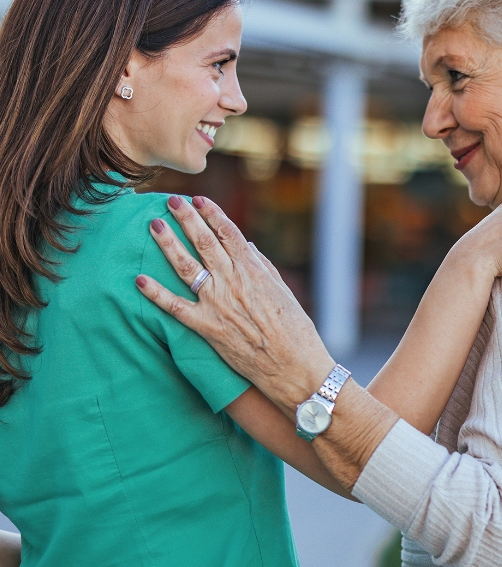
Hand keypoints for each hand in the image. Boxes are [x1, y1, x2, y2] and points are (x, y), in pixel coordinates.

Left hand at [136, 195, 333, 415]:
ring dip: (168, 243)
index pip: (229, 232)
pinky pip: (175, 307)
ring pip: (186, 266)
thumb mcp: (283, 292)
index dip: (212, 213)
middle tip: (171, 200)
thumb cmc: (296, 332)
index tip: (199, 199)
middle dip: (186, 218)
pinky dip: (156, 294)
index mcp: (254, 270)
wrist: (294, 367)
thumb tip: (248, 245)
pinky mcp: (207, 328)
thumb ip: (263, 267)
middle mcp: (233, 281)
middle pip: (204, 241)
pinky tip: (140, 280)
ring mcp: (218, 304)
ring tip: (154, 225)